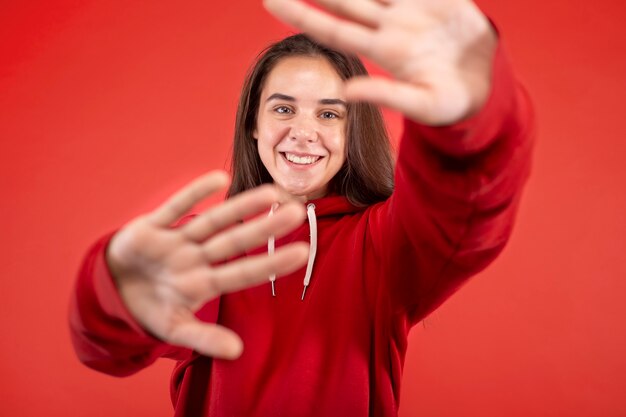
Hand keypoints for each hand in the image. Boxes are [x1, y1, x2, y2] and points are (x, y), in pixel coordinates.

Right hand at [106, 171, 307, 358]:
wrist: (110, 290)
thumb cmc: (150, 307)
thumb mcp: (174, 328)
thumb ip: (204, 338)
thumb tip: (237, 352)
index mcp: (202, 283)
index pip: (243, 273)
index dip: (271, 263)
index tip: (303, 252)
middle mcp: (195, 258)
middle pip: (234, 241)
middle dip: (264, 229)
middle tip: (297, 213)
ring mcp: (175, 242)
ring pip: (212, 221)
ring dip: (239, 207)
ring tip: (270, 193)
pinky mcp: (151, 227)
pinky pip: (175, 208)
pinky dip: (194, 194)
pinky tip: (219, 179)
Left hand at [264, 0, 496, 125]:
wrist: (486, 88)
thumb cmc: (451, 105)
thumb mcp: (421, 105)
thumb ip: (386, 96)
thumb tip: (346, 92)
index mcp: (384, 51)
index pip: (333, 30)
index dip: (301, 15)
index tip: (268, 2)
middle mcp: (391, 28)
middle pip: (345, 1)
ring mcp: (412, 12)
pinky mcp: (438, 0)